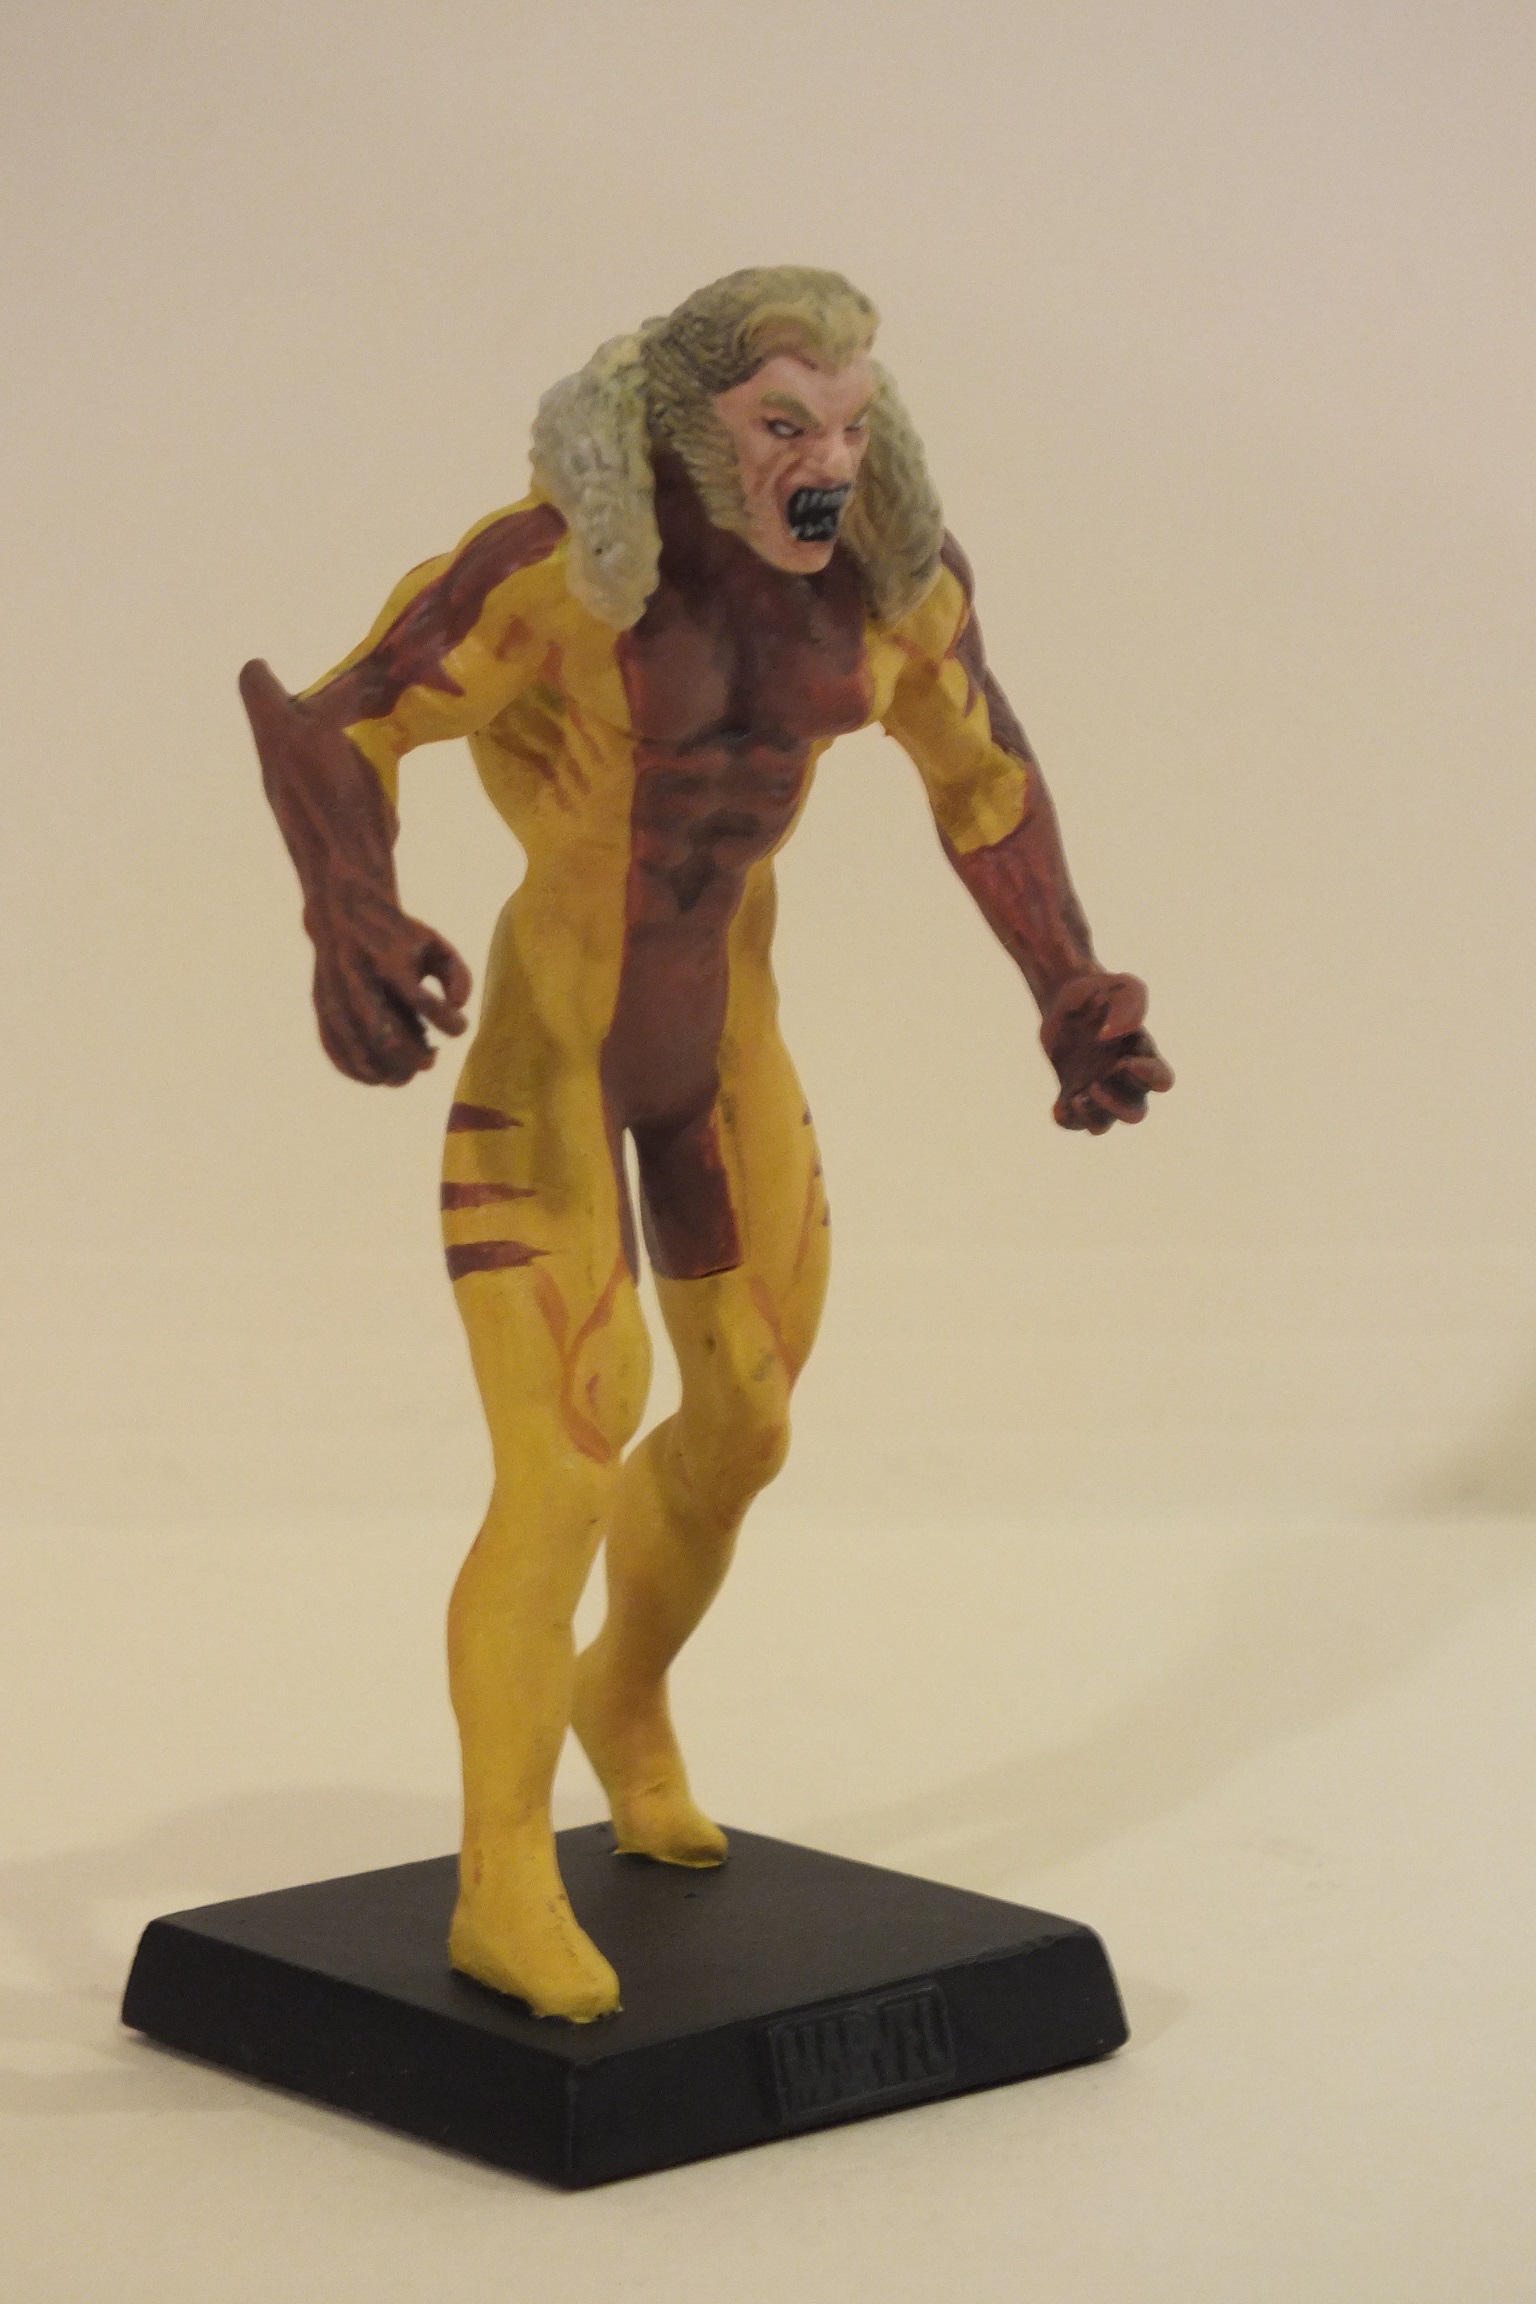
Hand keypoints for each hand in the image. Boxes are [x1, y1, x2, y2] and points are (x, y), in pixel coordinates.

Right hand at [307, 878, 471, 1085]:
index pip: (423, 1002)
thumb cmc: (398, 936)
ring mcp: (336, 999)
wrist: (343, 914)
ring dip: (389, 1071)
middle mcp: (359, 983)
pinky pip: (336, 1053)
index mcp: (390, 962)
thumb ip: (458, 974)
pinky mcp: (322, 1011)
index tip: (460, 1025)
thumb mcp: (434, 944)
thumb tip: (460, 1007)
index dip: (449, 1022)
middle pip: (387, 1037)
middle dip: (415, 1058)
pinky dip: (360, 1072)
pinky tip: (381, 1076)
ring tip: (409, 1072)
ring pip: (360, 1052)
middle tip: (431, 1057)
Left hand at [1040, 971, 1172, 1133]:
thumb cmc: (1104, 990)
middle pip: (1135, 1114)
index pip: (1162, 1081)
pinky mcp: (1072, 1091)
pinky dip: (1067, 1119)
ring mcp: (1097, 1088)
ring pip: (1103, 1124)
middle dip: (1116, 1106)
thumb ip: (1129, 1008)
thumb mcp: (1125, 988)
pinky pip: (1073, 1121)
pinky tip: (1059, 1106)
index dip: (1148, 1078)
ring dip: (1092, 1117)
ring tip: (1076, 1097)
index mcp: (1144, 1057)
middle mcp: (1124, 1080)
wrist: (1068, 997)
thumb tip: (1108, 1037)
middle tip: (1094, 1084)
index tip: (1124, 1061)